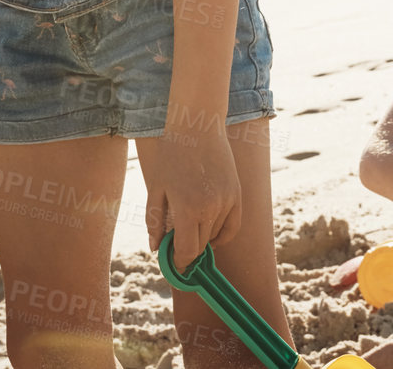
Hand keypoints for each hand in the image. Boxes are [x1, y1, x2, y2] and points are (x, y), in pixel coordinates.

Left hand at [147, 120, 240, 272]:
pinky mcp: (237, 195)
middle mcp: (211, 208)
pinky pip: (232, 227)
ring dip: (202, 238)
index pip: (187, 251)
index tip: (174, 266)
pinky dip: (221, 235)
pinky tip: (209, 233)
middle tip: (175, 246)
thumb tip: (156, 250)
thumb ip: (155, 222)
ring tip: (188, 224)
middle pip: (200, 246)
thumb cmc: (171, 155)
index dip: (179, 263)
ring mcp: (227, 202)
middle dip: (187, 251)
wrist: (197, 126)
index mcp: (187, 209)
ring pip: (215, 236)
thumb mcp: (156, 188)